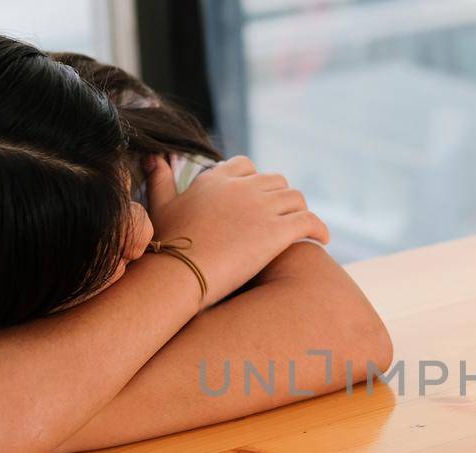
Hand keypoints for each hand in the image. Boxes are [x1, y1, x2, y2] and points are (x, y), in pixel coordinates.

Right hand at [143, 154, 328, 305]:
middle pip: (275, 180)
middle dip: (281, 196)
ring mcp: (262, 207)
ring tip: (302, 226)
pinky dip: (320, 228)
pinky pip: (309, 221)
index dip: (255, 180)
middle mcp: (242, 187)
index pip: (245, 166)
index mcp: (216, 179)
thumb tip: (152, 157)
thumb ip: (159, 179)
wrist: (178, 272)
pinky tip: (323, 239)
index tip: (258, 197)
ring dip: (300, 210)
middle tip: (284, 214)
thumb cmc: (164, 246)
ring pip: (295, 198)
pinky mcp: (278, 231)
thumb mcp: (159, 206)